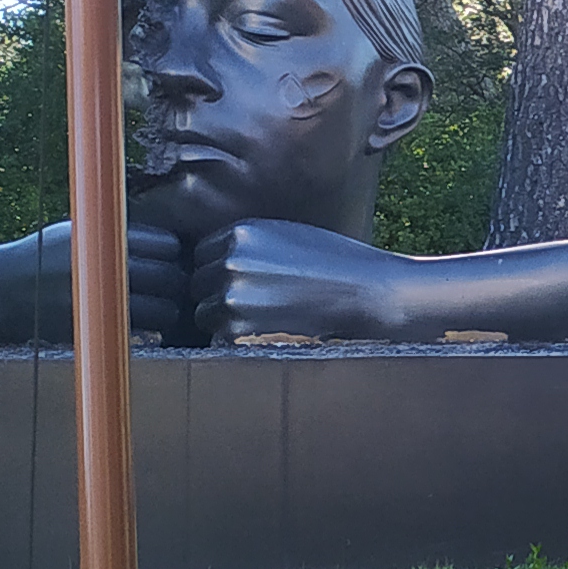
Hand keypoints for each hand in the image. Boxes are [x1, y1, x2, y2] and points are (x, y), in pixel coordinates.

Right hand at [0, 221, 183, 339]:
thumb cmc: (43, 258)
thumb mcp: (78, 233)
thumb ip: (118, 235)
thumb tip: (169, 238)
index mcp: (103, 239)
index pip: (168, 245)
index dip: (172, 253)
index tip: (164, 259)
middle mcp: (104, 268)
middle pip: (171, 277)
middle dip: (175, 282)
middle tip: (165, 287)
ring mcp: (102, 301)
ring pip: (165, 310)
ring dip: (166, 309)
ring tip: (154, 306)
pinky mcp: (96, 328)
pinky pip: (142, 333)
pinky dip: (149, 329)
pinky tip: (137, 322)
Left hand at [190, 219, 424, 340]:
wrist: (370, 292)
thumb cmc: (338, 263)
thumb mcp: (288, 234)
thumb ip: (249, 242)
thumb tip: (217, 257)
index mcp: (241, 231)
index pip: (202, 253)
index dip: (220, 269)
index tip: (247, 281)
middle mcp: (229, 258)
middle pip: (197, 281)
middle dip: (219, 293)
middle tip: (257, 303)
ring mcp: (231, 292)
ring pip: (202, 310)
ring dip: (225, 318)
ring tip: (264, 318)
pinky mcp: (238, 325)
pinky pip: (217, 335)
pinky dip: (237, 337)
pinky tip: (268, 331)